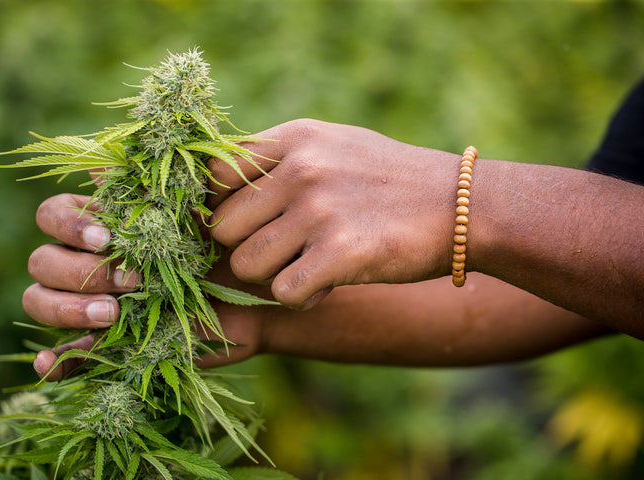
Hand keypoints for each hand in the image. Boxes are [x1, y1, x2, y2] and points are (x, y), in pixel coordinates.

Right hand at [24, 194, 266, 378]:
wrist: (252, 295)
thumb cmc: (222, 246)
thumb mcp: (194, 213)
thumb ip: (156, 191)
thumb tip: (102, 167)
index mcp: (101, 225)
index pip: (53, 215)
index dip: (68, 225)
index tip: (107, 238)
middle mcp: (88, 262)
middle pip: (43, 261)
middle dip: (80, 271)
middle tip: (132, 280)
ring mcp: (92, 304)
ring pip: (41, 301)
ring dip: (67, 308)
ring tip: (113, 314)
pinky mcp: (105, 344)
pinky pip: (64, 354)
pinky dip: (52, 360)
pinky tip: (49, 362)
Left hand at [207, 119, 460, 309]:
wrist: (461, 206)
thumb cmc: (388, 181)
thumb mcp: (332, 146)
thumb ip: (277, 160)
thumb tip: (214, 185)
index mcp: (295, 138)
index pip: (214, 174)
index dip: (220, 206)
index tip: (245, 223)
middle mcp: (301, 169)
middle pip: (223, 228)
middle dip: (246, 248)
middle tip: (283, 252)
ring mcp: (320, 210)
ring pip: (245, 265)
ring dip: (271, 276)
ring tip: (307, 266)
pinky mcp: (341, 253)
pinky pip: (282, 292)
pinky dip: (300, 297)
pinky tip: (326, 283)